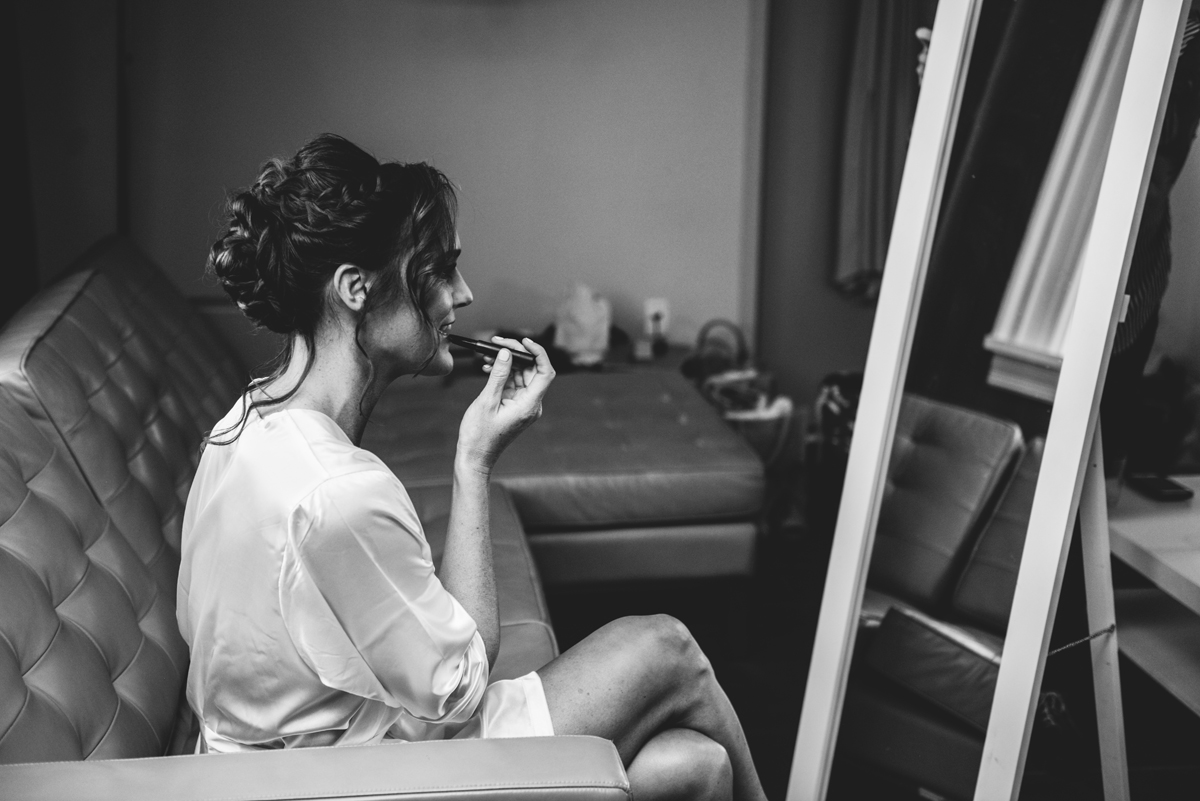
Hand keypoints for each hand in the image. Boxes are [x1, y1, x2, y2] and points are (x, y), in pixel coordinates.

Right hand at [456, 337, 554, 474]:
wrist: (475, 457)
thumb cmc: (479, 435)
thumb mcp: (487, 402)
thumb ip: (498, 375)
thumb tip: (506, 353)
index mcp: (530, 405)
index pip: (545, 372)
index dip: (538, 353)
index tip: (523, 341)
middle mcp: (531, 404)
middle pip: (533, 370)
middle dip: (516, 353)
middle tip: (498, 342)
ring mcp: (524, 405)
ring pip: (522, 375)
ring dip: (507, 362)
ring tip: (487, 354)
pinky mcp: (515, 406)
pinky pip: (513, 384)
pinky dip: (502, 374)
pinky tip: (487, 367)